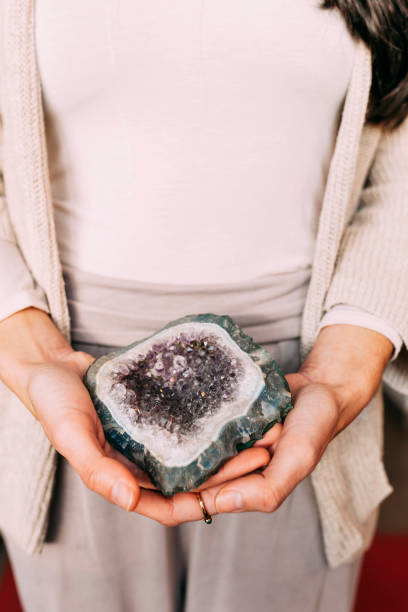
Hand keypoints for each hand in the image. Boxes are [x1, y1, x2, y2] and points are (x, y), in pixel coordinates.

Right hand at [0, 308, 270, 515]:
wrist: (52, 367)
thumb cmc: (54, 404)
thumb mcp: (70, 434)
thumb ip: (97, 469)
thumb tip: (131, 500)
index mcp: (123, 480)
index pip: (171, 506)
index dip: (208, 500)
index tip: (244, 484)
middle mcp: (141, 464)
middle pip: (193, 478)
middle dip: (230, 470)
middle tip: (265, 448)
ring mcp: (150, 439)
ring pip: (195, 450)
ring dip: (226, 444)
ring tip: (259, 426)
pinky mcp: (154, 415)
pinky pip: (187, 421)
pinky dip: (209, 417)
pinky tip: (233, 404)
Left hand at [140, 324, 392, 524]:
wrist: (321, 389)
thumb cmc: (314, 426)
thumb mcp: (298, 459)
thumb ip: (267, 490)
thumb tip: (217, 504)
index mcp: (238, 489)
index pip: (187, 505)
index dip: (155, 504)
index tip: (123, 491)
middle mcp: (224, 471)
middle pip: (173, 481)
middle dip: (143, 477)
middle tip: (109, 459)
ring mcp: (220, 445)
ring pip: (177, 455)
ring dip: (152, 451)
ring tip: (118, 438)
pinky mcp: (220, 421)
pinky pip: (190, 427)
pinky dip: (172, 425)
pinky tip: (148, 411)